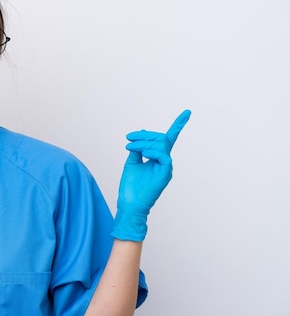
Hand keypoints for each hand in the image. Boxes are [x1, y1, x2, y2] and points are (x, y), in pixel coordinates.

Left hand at [112, 110, 190, 240]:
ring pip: (161, 145)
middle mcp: (164, 161)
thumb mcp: (132, 161)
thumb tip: (142, 133)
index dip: (178, 125)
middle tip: (128, 138)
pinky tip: (143, 153)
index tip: (187, 112)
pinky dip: (153, 151)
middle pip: (161, 138)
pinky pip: (164, 156)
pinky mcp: (165, 174)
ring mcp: (166, 167)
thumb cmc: (131, 185)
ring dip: (144, 142)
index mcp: (157, 157)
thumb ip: (138, 148)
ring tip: (130, 146)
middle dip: (145, 135)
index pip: (169, 138)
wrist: (129, 203)